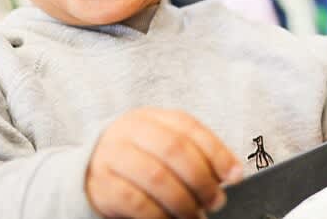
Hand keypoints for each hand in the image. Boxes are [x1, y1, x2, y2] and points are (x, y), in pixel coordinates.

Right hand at [85, 108, 242, 218]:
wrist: (90, 172)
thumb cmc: (140, 159)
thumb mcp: (164, 147)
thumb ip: (196, 154)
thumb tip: (232, 173)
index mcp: (152, 117)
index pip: (190, 128)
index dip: (217, 152)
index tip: (235, 176)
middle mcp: (130, 131)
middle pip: (175, 149)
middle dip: (202, 179)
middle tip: (216, 201)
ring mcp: (112, 156)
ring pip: (156, 176)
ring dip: (183, 201)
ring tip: (195, 215)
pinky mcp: (101, 185)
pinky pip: (136, 202)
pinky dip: (159, 215)